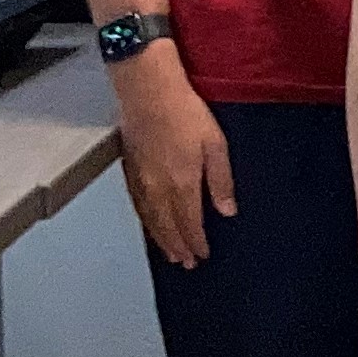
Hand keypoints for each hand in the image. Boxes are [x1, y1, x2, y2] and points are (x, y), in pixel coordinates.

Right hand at [110, 47, 235, 266]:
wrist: (148, 93)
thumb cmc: (188, 115)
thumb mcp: (216, 145)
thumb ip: (221, 181)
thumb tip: (227, 212)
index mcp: (182, 184)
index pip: (190, 223)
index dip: (196, 242)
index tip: (202, 256)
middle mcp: (158, 188)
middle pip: (167, 226)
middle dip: (178, 246)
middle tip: (185, 263)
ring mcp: (141, 180)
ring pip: (150, 219)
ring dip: (160, 238)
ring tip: (169, 253)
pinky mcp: (130, 169)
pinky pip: (137, 205)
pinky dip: (145, 221)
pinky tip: (150, 224)